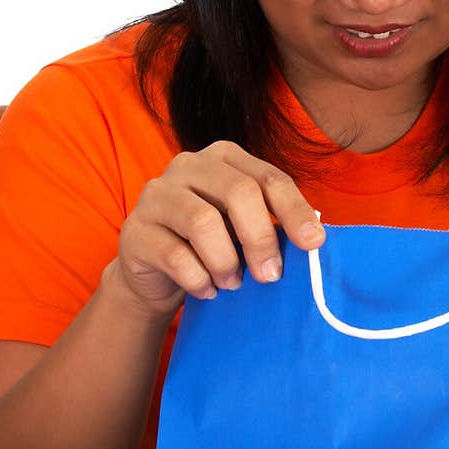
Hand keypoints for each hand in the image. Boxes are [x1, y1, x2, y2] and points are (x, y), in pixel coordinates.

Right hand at [111, 141, 325, 319]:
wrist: (155, 273)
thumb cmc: (210, 245)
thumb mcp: (243, 227)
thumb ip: (272, 223)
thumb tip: (313, 236)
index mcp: (224, 158)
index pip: (268, 178)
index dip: (294, 210)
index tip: (314, 244)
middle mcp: (188, 165)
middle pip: (238, 192)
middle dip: (261, 238)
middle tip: (270, 276)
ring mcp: (157, 194)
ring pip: (203, 222)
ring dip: (226, 262)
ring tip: (232, 283)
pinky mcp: (135, 230)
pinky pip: (175, 256)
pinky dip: (199, 279)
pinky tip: (207, 290)